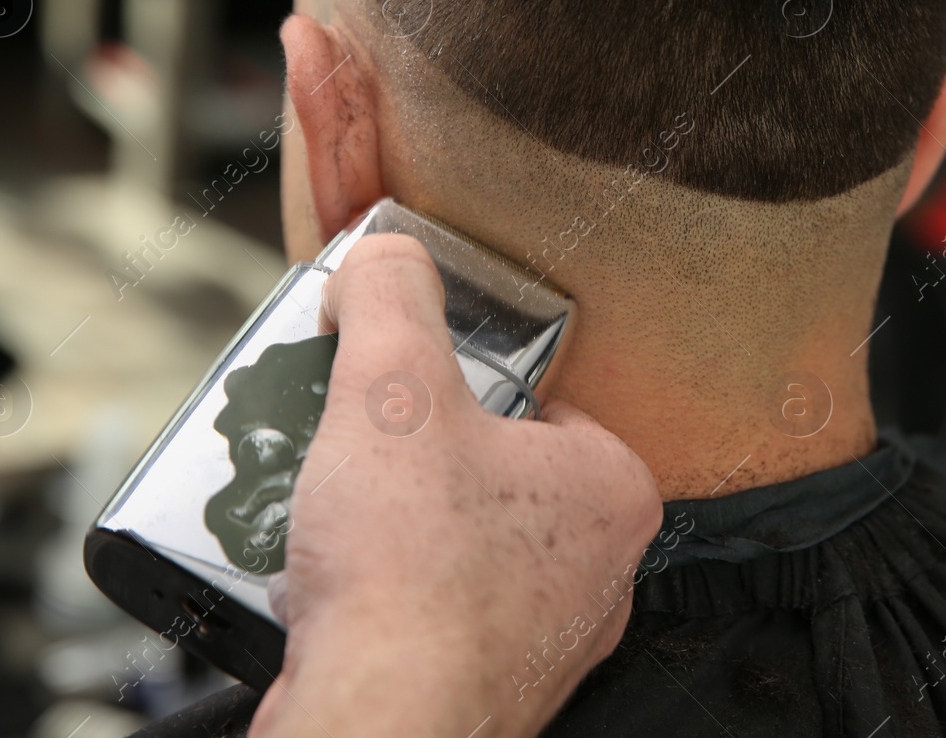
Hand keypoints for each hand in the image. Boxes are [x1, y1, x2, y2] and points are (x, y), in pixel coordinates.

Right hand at [252, 234, 662, 737]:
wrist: (378, 726)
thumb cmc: (412, 574)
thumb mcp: (393, 389)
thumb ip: (393, 297)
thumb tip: (387, 255)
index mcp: (611, 490)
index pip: (542, 400)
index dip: (462, 383)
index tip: (407, 388)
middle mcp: (597, 572)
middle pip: (491, 472)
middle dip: (415, 456)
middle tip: (360, 444)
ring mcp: (544, 640)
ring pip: (459, 545)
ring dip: (392, 525)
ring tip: (337, 510)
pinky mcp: (485, 687)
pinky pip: (430, 611)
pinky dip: (381, 593)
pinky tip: (334, 585)